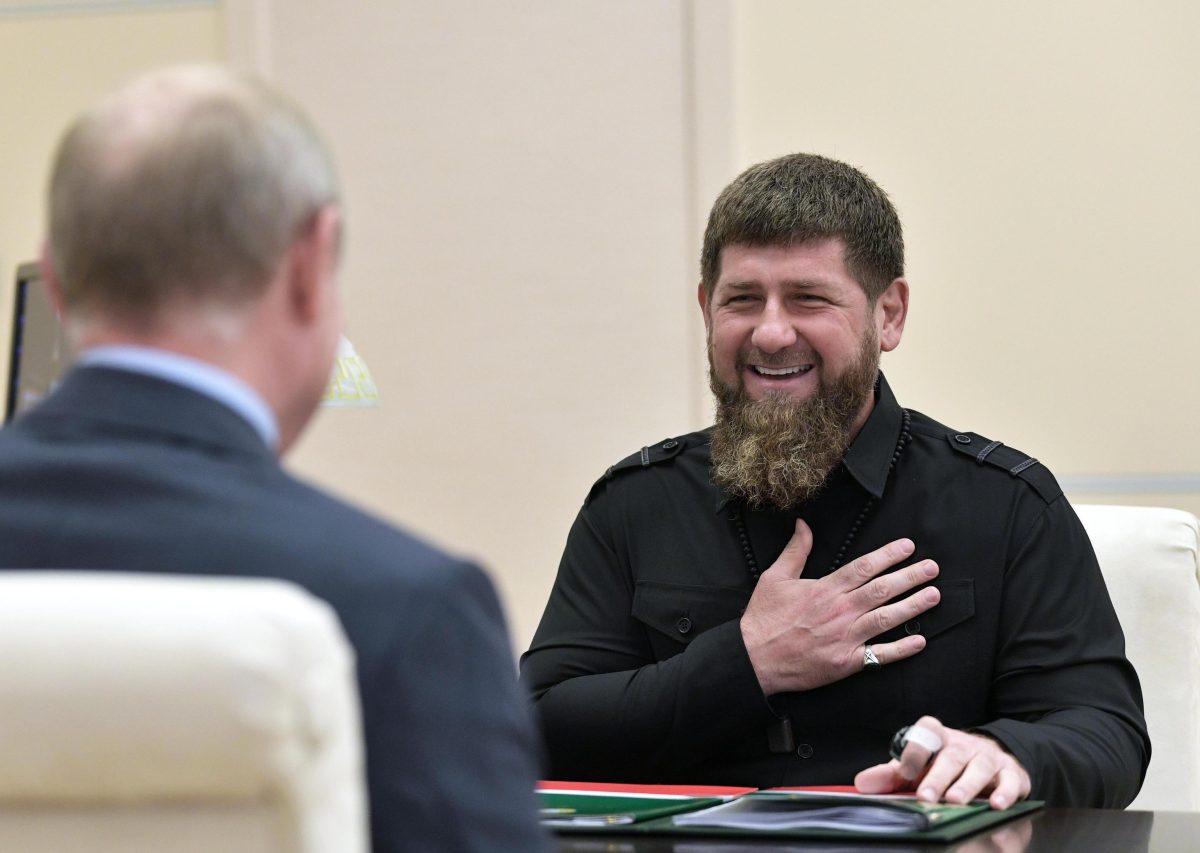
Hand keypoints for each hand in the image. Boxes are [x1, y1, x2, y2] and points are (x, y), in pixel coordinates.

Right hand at [739, 519, 939, 694]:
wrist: (754, 658)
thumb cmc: (764, 618)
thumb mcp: (775, 577)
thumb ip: (795, 551)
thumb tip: (804, 525)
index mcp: (825, 589)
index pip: (865, 567)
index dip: (889, 555)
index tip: (909, 546)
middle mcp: (840, 611)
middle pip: (883, 589)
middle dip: (911, 577)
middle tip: (932, 568)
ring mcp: (845, 637)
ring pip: (887, 618)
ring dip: (913, 606)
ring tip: (934, 595)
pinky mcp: (846, 662)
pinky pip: (880, 655)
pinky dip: (901, 649)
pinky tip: (920, 640)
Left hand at [854, 715, 1031, 809]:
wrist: (989, 759)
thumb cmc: (944, 766)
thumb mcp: (917, 768)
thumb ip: (890, 775)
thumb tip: (862, 784)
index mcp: (938, 738)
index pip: (925, 733)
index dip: (914, 750)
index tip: (904, 772)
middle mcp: (964, 744)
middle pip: (951, 756)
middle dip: (938, 776)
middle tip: (926, 797)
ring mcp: (988, 757)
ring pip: (979, 767)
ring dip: (967, 785)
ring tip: (956, 801)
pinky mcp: (1011, 773)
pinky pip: (1011, 781)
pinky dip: (1005, 793)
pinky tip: (997, 805)